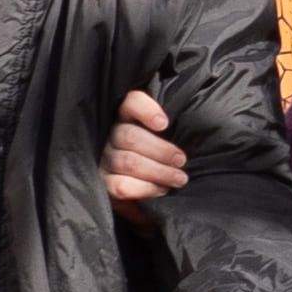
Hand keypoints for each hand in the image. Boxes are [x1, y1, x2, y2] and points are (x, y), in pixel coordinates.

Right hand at [102, 86, 186, 212]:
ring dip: (159, 172)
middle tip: (181, 160)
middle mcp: (109, 135)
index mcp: (125, 116)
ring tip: (179, 178)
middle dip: (161, 150)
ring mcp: (103, 159)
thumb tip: (188, 123)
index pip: (130, 103)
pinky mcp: (102, 182)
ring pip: (129, 162)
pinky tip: (161, 189)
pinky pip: (121, 185)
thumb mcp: (164, 135)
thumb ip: (169, 126)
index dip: (145, 110)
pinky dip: (145, 188)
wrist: (140, 185)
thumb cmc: (158, 154)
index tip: (164, 124)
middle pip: (130, 137)